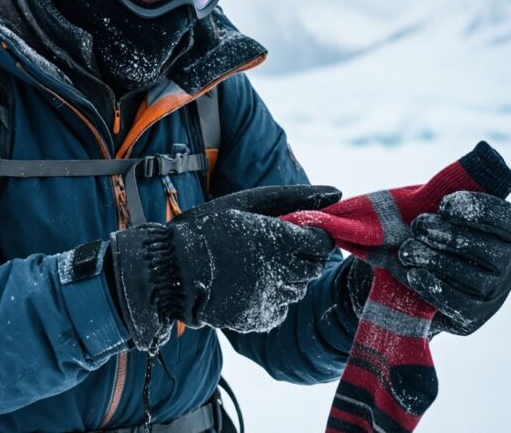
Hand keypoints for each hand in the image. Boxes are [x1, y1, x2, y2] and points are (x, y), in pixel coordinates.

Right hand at [107, 185, 339, 349]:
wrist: (171, 270)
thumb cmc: (208, 228)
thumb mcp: (249, 202)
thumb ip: (297, 197)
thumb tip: (339, 193)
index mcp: (278, 240)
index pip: (322, 242)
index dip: (313, 236)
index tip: (297, 232)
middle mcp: (279, 272)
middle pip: (313, 267)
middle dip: (302, 257)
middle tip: (276, 249)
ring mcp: (269, 298)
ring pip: (298, 288)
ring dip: (286, 277)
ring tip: (256, 266)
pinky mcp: (258, 317)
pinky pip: (281, 308)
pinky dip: (271, 297)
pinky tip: (248, 285)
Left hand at [339, 191, 510, 335]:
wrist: (420, 278)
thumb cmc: (434, 235)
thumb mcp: (442, 213)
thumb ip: (445, 197)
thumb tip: (447, 180)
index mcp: (509, 233)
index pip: (505, 220)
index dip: (477, 210)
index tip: (444, 205)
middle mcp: (510, 264)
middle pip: (489, 251)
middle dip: (450, 236)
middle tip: (418, 226)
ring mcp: (496, 294)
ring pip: (474, 279)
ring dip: (437, 261)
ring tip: (408, 250)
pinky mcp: (474, 318)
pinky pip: (460, 305)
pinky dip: (435, 289)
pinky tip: (414, 275)